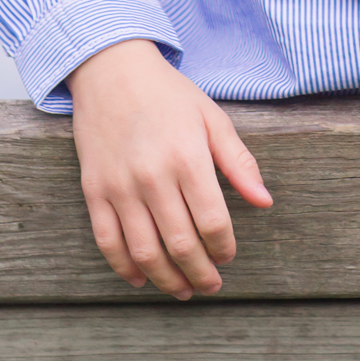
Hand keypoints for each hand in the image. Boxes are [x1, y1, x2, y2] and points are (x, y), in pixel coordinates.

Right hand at [67, 38, 271, 299]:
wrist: (111, 71)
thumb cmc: (168, 95)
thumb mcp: (212, 118)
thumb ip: (239, 162)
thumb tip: (264, 202)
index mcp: (188, 158)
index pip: (212, 222)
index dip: (224, 248)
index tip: (228, 256)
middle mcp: (153, 176)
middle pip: (181, 244)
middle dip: (200, 273)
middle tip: (211, 285)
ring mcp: (120, 186)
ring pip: (145, 251)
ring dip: (166, 279)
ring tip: (183, 289)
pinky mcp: (94, 191)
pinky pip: (108, 242)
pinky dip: (125, 267)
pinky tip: (140, 278)